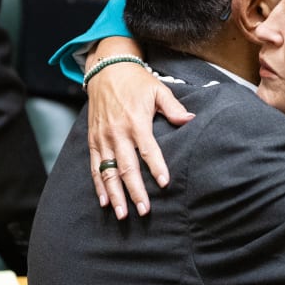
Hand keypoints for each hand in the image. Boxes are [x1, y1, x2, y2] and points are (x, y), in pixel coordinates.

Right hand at [86, 39, 193, 218]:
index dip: (157, 167)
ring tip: (123, 214)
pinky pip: (95, 167)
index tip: (164, 184)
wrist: (106, 69)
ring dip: (116, 195)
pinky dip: (99, 185)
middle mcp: (118, 133)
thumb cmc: (136, 81)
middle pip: (127, 167)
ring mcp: (103, 139)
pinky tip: (105, 202)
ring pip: (108, 172)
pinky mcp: (93, 141)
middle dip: (135, 191)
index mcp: (136, 122)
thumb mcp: (158, 90)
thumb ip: (174, 107)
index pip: (148, 149)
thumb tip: (191, 120)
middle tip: (144, 210)